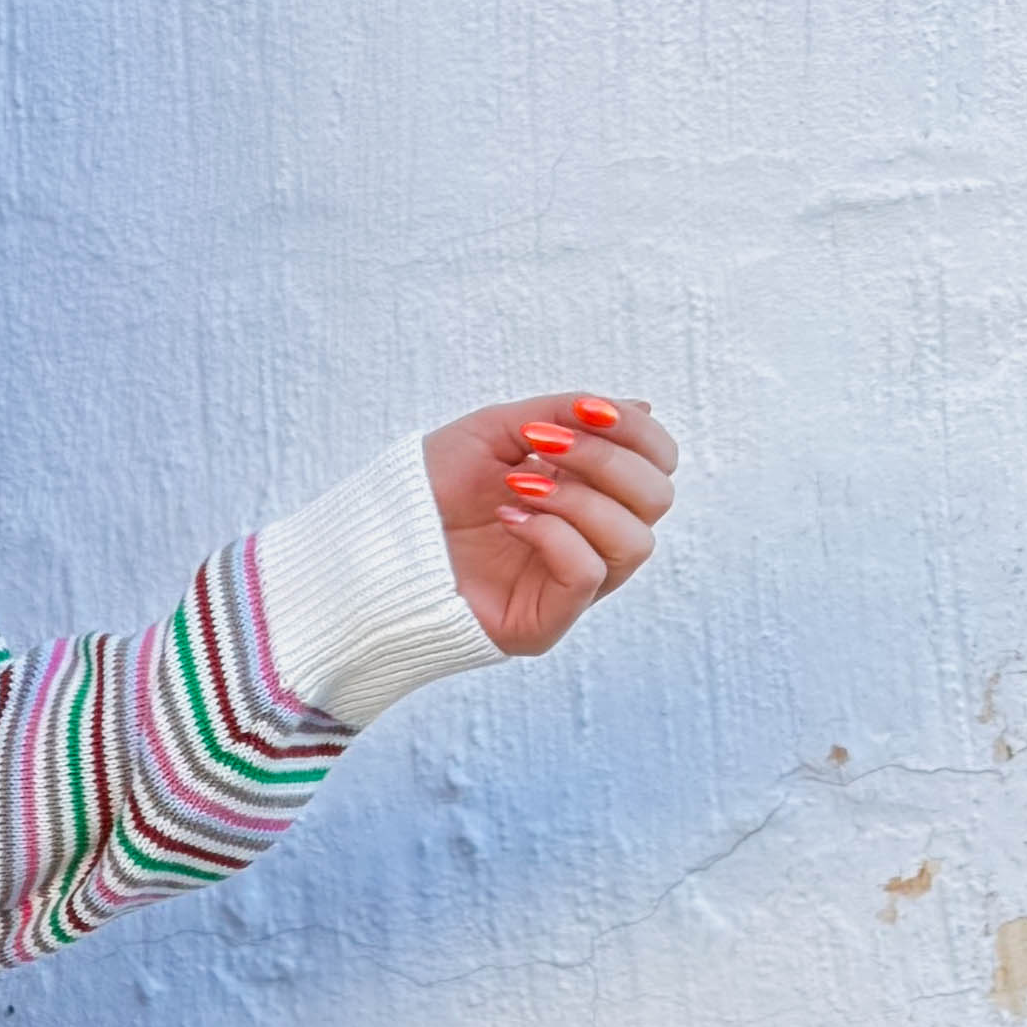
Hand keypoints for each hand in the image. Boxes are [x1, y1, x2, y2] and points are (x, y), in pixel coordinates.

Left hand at [425, 393, 678, 657]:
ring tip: (518, 485)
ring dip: (581, 498)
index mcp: (588, 493)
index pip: (657, 464)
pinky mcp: (547, 621)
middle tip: (544, 444)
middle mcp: (591, 539)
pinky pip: (588, 574)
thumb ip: (565, 414)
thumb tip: (639, 404)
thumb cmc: (426, 490)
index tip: (585, 410)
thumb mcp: (498, 430)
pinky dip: (555, 535)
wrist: (369, 543)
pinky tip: (509, 519)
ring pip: (636, 541)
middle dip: (608, 459)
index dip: (638, 431)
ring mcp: (572, 585)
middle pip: (658, 498)